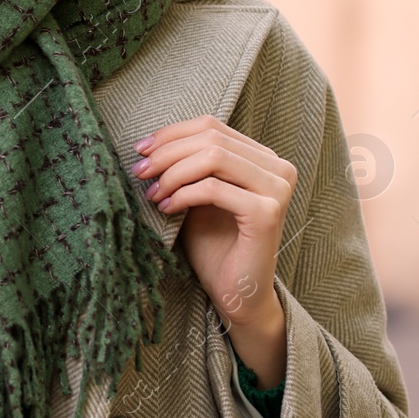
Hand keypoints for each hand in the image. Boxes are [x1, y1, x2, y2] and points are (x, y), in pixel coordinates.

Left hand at [130, 114, 295, 387]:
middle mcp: (278, 168)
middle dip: (167, 152)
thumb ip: (187, 164)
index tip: (141, 149)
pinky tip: (166, 208)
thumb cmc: (213, 242)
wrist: (234, 291)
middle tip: (140, 171)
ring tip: (152, 192)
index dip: (171, 133)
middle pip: (211, 138)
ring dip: (173, 173)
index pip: (211, 126)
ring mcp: (277, 189)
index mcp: (263, 157)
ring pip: (213, 158)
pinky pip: (214, 189)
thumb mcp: (196, 193)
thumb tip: (149, 142)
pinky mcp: (267, 213)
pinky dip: (183, 194)